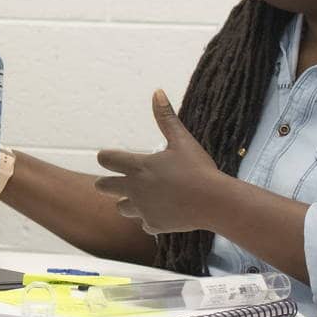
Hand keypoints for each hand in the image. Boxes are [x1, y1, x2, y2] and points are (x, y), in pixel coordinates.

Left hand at [94, 90, 223, 234]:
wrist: (214, 201)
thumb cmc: (198, 168)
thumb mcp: (182, 140)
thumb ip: (166, 117)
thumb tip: (157, 91)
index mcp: (137, 166)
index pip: (105, 159)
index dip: (107, 157)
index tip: (113, 157)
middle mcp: (134, 188)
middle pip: (102, 186)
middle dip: (107, 182)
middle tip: (119, 180)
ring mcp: (142, 209)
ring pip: (120, 208)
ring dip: (128, 203)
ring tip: (145, 197)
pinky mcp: (153, 225)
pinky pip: (144, 224)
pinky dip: (151, 219)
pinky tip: (164, 213)